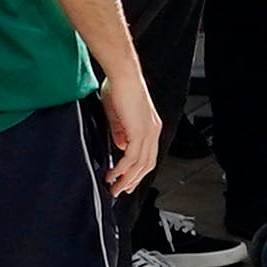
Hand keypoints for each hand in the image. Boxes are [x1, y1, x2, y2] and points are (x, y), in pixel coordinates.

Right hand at [97, 63, 160, 194]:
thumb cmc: (118, 88)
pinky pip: (131, 157)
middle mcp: (153, 130)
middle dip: (133, 180)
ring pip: (140, 164)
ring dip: (126, 179)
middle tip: (120, 191)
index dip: (138, 171)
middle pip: (147, 164)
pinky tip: (113, 175)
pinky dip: (122, 169)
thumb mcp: (118, 115)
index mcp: (150, 126)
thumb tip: (121, 147)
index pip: (148, 155)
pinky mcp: (139, 131)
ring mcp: (148, 131)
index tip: (127, 182)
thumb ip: (120, 132)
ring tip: (114, 188)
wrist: (122, 75)